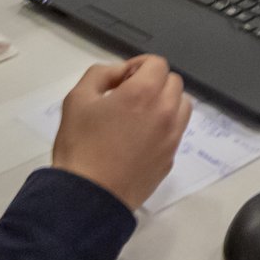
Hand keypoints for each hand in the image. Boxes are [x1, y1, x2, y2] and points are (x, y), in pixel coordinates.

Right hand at [52, 55, 192, 208]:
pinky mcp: (170, 159)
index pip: (157, 63)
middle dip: (153, 82)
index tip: (121, 80)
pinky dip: (164, 127)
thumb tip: (121, 73)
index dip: (138, 66)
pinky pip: (176, 132)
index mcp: (144, 93)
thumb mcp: (77, 98)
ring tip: (140, 116)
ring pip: (181, 106)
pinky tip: (140, 140)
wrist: (88, 196)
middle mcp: (165, 112)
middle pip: (173, 82)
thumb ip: (101, 74)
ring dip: (165, 103)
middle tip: (128, 96)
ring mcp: (172, 138)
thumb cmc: (80, 145)